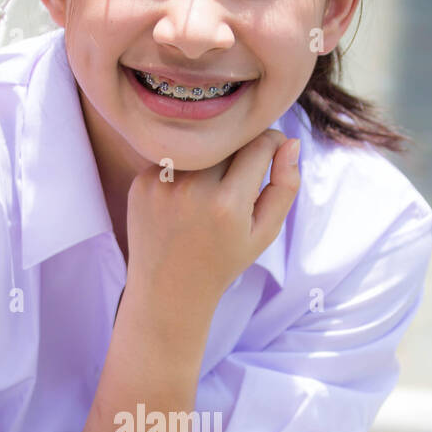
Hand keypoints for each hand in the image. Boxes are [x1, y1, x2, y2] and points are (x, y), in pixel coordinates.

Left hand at [125, 129, 300, 308]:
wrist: (167, 290)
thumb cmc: (223, 261)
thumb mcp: (264, 233)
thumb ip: (284, 187)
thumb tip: (291, 142)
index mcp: (227, 204)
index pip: (259, 144)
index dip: (272, 144)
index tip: (272, 153)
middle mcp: (191, 189)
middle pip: (229, 142)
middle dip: (241, 153)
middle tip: (239, 183)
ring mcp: (161, 184)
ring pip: (200, 146)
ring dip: (211, 159)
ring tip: (209, 196)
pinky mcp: (141, 182)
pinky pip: (174, 158)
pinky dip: (184, 171)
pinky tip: (183, 203)